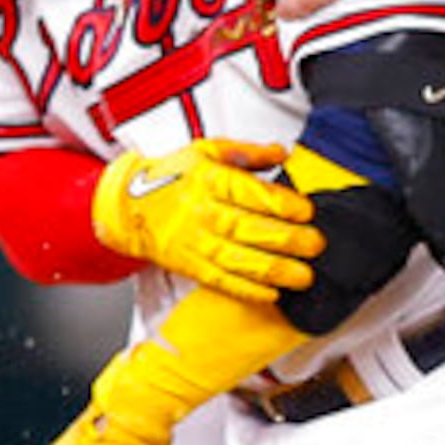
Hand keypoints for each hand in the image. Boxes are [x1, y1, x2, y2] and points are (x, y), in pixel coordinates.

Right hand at [91, 140, 324, 303]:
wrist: (128, 206)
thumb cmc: (172, 176)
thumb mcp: (207, 151)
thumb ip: (248, 152)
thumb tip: (281, 153)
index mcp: (209, 180)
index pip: (250, 193)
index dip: (281, 204)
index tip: (306, 211)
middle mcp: (202, 212)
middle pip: (248, 228)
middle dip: (286, 239)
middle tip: (315, 245)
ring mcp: (195, 241)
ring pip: (238, 259)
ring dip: (274, 270)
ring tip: (303, 276)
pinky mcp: (189, 265)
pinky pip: (220, 280)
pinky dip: (245, 290)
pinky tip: (270, 294)